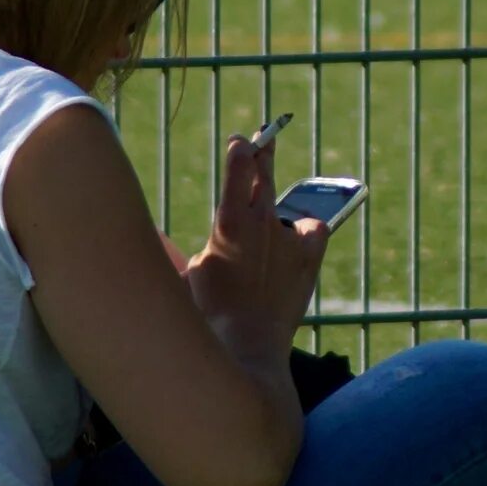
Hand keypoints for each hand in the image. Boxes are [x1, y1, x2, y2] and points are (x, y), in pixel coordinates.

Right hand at [187, 127, 330, 365]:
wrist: (247, 345)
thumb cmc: (207, 313)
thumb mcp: (186, 273)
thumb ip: (187, 247)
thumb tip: (171, 236)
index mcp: (230, 224)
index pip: (239, 171)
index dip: (241, 153)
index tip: (241, 141)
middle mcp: (263, 225)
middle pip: (265, 179)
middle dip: (262, 157)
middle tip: (263, 140)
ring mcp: (290, 241)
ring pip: (286, 211)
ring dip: (275, 211)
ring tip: (266, 226)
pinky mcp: (309, 259)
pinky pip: (314, 231)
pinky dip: (306, 233)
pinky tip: (299, 240)